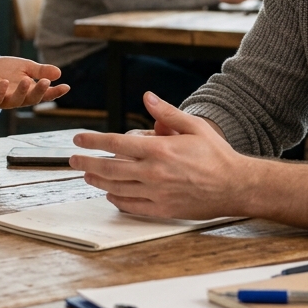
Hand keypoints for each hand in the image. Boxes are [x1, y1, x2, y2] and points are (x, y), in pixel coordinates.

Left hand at [0, 57, 68, 108]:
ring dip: (22, 92)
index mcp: (29, 91)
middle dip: (39, 91)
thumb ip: (40, 71)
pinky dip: (1, 91)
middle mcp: (19, 98)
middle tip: (45, 82)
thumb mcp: (24, 67)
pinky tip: (5, 83)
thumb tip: (58, 73)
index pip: (45, 94)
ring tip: (27, 80)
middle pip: (32, 99)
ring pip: (16, 101)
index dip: (55, 92)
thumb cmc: (5, 71)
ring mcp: (4, 100)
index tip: (66, 87)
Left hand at [71, 92, 248, 219]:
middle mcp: (153, 173)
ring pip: (117, 188)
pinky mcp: (162, 210)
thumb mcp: (194, 126)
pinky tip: (110, 194)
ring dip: (98, 181)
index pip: (116, 144)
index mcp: (159, 149)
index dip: (93, 141)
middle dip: (87, 162)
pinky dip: (117, 200)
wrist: (235, 186)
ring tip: (87, 174)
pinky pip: (131, 206)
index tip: (78, 139)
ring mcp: (156, 193)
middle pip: (109, 168)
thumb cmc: (215, 154)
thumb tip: (146, 97)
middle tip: (72, 159)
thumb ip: (167, 113)